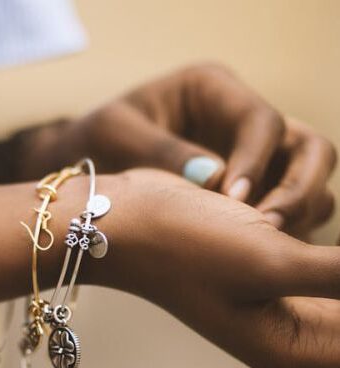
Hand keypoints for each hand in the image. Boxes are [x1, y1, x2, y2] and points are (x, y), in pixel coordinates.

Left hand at [25, 63, 336, 236]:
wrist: (84, 168)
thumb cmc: (94, 142)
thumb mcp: (115, 135)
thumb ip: (164, 153)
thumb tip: (218, 182)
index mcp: (212, 91)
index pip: (262, 121)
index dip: (256, 161)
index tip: (233, 201)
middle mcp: (239, 122)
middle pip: (307, 148)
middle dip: (296, 189)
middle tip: (267, 229)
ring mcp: (249, 158)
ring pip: (306, 182)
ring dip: (295, 214)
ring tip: (262, 245)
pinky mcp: (247, 191)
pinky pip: (283, 210)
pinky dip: (280, 231)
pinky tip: (252, 252)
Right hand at [89, 168, 339, 367]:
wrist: (126, 220)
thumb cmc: (184, 244)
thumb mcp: (269, 261)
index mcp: (292, 347)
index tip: (337, 259)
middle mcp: (290, 330)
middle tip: (299, 239)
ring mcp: (279, 297)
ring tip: (285, 224)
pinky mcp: (270, 264)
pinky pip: (325, 258)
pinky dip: (333, 244)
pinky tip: (303, 217)